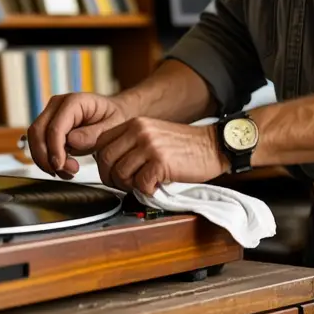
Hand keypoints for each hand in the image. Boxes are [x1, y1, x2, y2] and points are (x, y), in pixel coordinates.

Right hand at [27, 92, 128, 177]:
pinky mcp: (49, 127)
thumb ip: (94, 133)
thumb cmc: (115, 117)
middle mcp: (58, 105)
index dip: (55, 148)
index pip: (55, 127)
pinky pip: (40, 144)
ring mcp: (51, 115)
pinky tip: (63, 168)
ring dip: (45, 160)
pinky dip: (47, 159)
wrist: (115, 115)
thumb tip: (72, 141)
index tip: (61, 165)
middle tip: (65, 171)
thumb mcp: (113, 126)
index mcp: (74, 101)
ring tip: (68, 172)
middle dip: (46, 156)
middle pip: (38, 131)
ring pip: (35, 139)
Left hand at [93, 118, 226, 195]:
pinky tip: (157, 186)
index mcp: (134, 123)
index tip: (112, 173)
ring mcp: (149, 145)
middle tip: (126, 184)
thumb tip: (109, 165)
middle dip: (112, 178)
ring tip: (145, 184)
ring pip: (121, 173)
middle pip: (106, 160)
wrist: (212, 146)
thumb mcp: (152, 135)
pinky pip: (140, 183)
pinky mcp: (161, 161)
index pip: (101, 143)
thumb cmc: (184, 146)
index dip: (103, 163)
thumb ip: (130, 144)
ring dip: (131, 185)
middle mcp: (139, 130)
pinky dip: (147, 190)